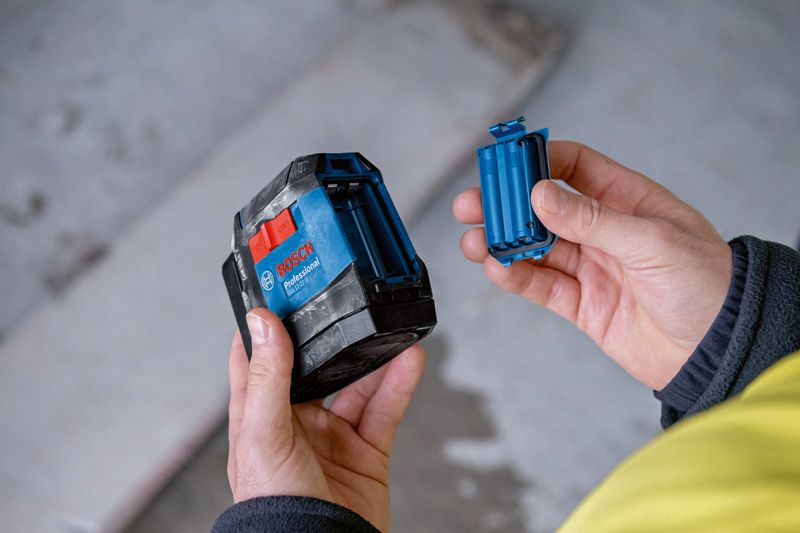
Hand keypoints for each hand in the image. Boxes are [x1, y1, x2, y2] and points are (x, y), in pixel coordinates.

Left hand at [227, 308, 424, 530]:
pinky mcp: (365, 451)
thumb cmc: (273, 508)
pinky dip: (398, 385)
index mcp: (260, 415)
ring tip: (387, 329)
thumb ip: (267, 378)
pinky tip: (407, 362)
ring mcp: (332, 436)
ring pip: (356, 384)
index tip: (280, 291)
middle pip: (316, 366)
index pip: (257, 358)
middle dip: (332, 337)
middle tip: (345, 303)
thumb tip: (262, 323)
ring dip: (373, 358)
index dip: (266, 324)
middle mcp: (296, 422)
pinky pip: (384, 410)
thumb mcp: (263, 434)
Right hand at [454, 141, 731, 389]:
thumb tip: (541, 195)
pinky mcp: (582, 304)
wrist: (719, 349)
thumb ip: (592, 220)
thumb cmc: (706, 283)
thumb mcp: (651, 241)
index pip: (574, 168)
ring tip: (474, 241)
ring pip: (536, 248)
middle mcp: (603, 231)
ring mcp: (591, 267)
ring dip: (503, 243)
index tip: (504, 162)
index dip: (538, 161)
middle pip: (543, 209)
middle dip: (506, 206)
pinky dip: (516, 276)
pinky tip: (497, 267)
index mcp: (626, 200)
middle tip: (472, 205)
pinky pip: (542, 285)